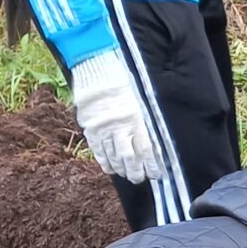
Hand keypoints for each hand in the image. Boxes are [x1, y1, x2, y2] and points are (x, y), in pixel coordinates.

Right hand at [69, 48, 162, 184]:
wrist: (96, 69)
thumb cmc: (121, 81)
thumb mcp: (138, 100)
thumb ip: (142, 123)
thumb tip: (149, 143)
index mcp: (135, 119)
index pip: (146, 150)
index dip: (151, 165)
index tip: (156, 173)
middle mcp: (119, 127)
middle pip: (130, 159)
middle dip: (136, 172)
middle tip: (140, 178)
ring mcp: (103, 130)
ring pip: (114, 158)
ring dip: (122, 169)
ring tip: (128, 175)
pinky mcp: (90, 129)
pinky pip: (99, 152)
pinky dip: (106, 162)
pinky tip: (111, 169)